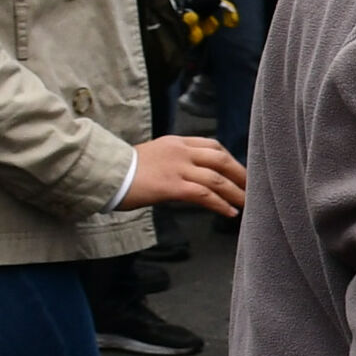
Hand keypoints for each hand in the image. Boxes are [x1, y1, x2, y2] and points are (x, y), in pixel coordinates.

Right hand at [127, 134, 247, 215]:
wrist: (102, 173)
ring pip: (217, 178)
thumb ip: (172, 160)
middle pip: (221, 158)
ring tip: (248, 202)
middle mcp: (180, 151)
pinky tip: (230, 212)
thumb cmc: (121, 170)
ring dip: (236, 191)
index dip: (229, 159)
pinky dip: (220, 204)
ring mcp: (177, 168)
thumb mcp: (152, 156)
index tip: (238, 170)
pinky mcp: (171, 186)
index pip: (212, 145)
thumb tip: (186, 175)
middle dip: (240, 173)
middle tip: (253, 186)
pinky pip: (204, 195)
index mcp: (176, 142)